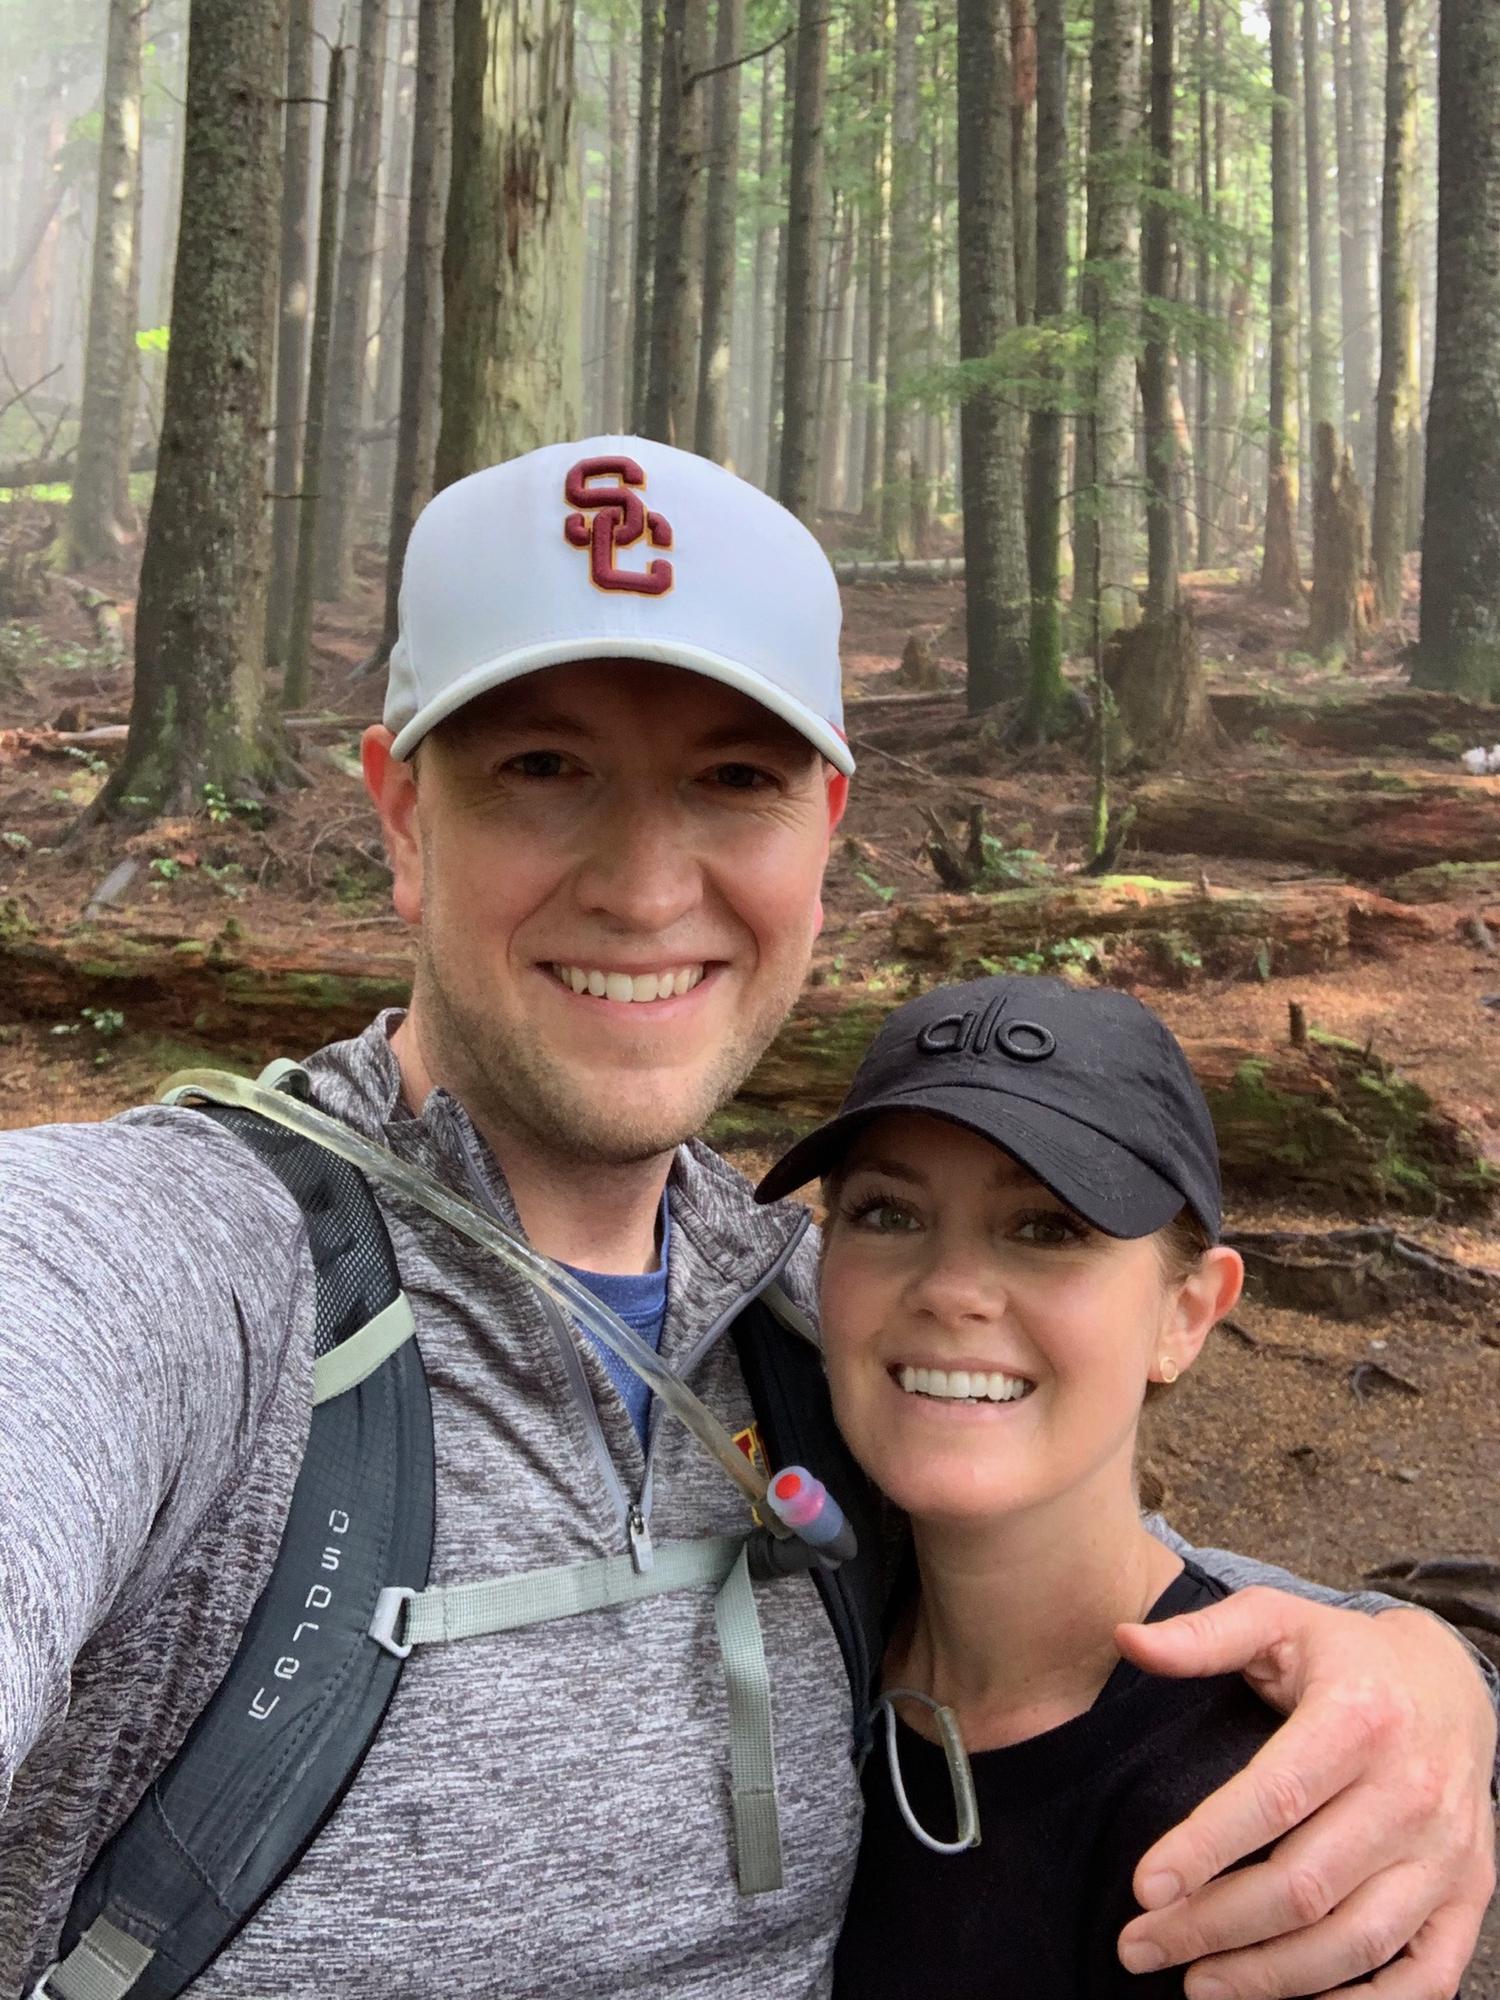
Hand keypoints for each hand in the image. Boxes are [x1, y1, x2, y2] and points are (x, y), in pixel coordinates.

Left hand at [1112, 1589, 1496, 1997]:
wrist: (1452, 1684)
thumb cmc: (1345, 1656)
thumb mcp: (1276, 1620)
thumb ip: (1202, 1634)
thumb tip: (1125, 1639)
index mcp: (1359, 1718)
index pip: (1276, 1797)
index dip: (1205, 1846)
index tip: (1143, 1886)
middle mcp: (1410, 1792)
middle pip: (1304, 1884)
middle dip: (1212, 1924)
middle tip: (1141, 1945)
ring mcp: (1446, 1853)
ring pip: (1356, 1939)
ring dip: (1270, 1974)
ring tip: (1196, 1985)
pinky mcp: (1468, 1895)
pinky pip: (1425, 1976)